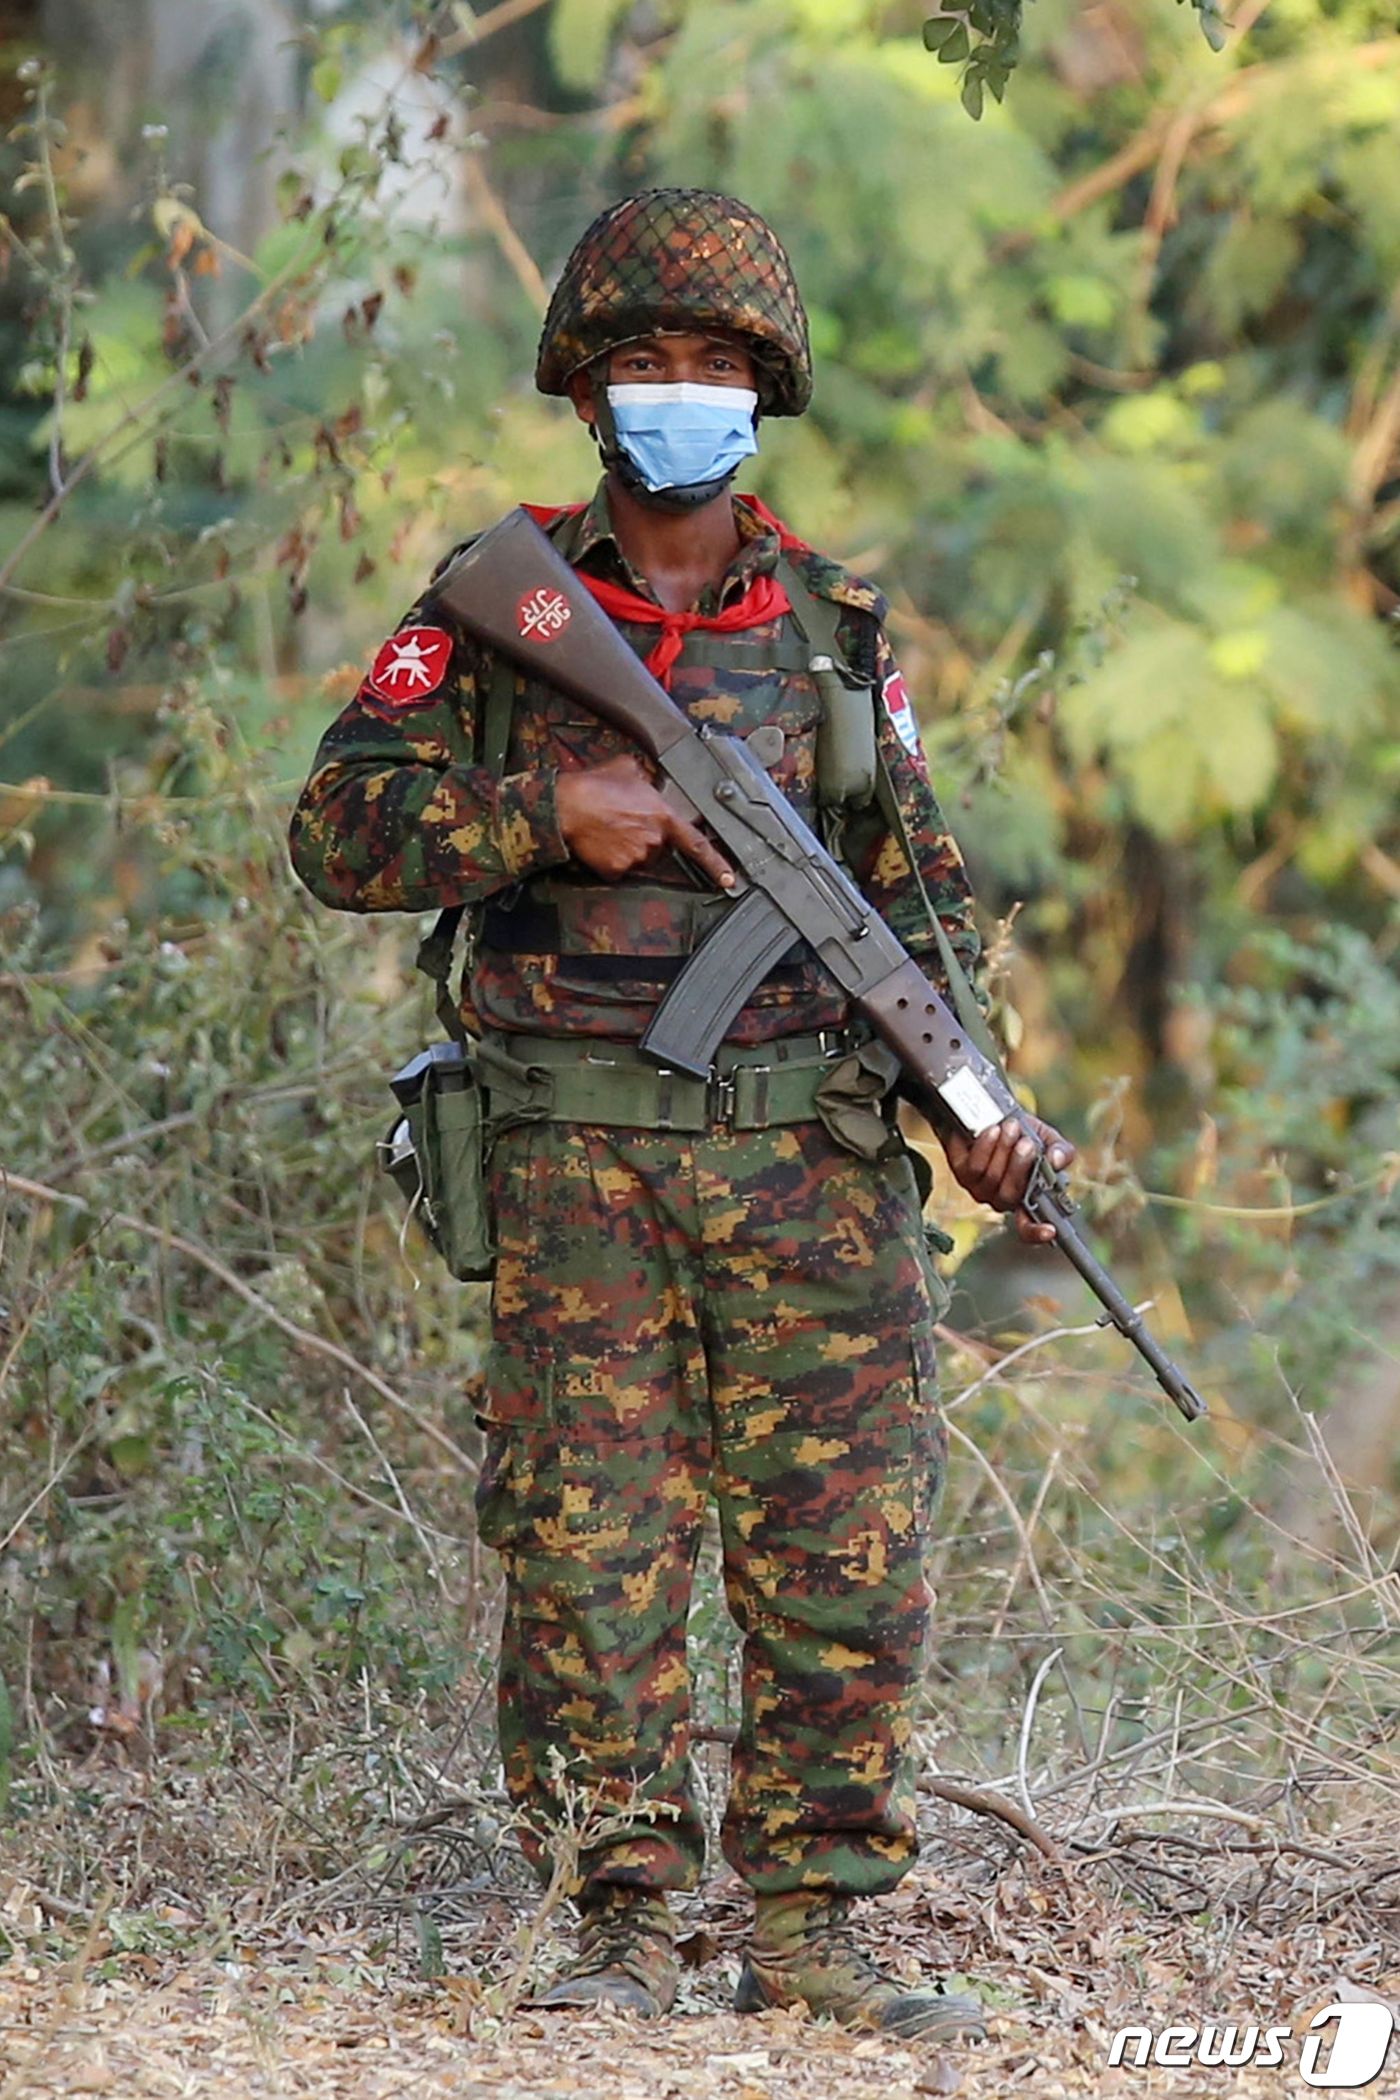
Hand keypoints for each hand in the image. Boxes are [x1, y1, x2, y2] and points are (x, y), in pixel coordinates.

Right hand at [555, 754, 734, 887]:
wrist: (567, 806)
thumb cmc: (595, 786)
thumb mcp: (628, 768)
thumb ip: (648, 778)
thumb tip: (649, 778)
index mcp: (662, 816)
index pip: (697, 844)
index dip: (717, 864)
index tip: (729, 879)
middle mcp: (654, 841)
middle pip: (660, 848)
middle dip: (647, 837)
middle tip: (625, 821)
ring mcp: (636, 858)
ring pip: (640, 859)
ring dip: (629, 848)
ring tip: (610, 828)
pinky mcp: (616, 871)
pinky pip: (619, 869)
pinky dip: (611, 859)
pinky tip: (601, 842)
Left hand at [940, 1113, 1075, 1245]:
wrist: (990, 1112)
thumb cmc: (1023, 1132)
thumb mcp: (1048, 1139)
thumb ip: (1060, 1151)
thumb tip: (1056, 1160)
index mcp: (1027, 1197)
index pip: (1028, 1226)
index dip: (1037, 1231)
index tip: (1050, 1231)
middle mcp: (1003, 1199)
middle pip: (1012, 1195)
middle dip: (1020, 1166)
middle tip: (1027, 1143)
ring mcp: (981, 1189)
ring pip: (993, 1177)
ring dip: (1003, 1149)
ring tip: (1010, 1127)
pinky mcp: (963, 1174)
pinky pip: (975, 1166)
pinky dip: (986, 1146)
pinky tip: (992, 1130)